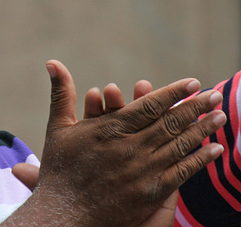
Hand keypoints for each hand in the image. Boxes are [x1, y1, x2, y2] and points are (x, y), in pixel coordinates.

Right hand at [8, 60, 225, 226]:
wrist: (63, 213)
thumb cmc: (60, 168)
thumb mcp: (58, 126)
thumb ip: (62, 93)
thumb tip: (52, 62)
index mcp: (108, 129)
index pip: (148, 106)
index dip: (172, 93)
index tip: (192, 82)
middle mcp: (128, 148)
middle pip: (170, 123)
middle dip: (196, 107)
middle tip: (215, 94)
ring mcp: (141, 171)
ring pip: (179, 145)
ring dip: (203, 129)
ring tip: (220, 116)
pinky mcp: (150, 193)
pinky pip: (181, 172)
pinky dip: (199, 160)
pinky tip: (214, 149)